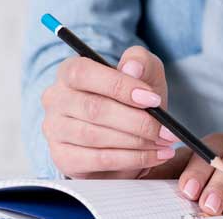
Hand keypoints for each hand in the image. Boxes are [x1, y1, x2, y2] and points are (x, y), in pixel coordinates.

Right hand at [41, 46, 180, 178]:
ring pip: (96, 137)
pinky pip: (98, 160)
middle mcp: (55, 99)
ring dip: (137, 143)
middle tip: (167, 131)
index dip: (119, 86)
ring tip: (164, 143)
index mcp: (70, 72)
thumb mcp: (145, 74)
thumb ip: (141, 62)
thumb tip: (132, 68)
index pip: (84, 73)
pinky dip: (132, 159)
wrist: (127, 133)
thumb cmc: (134, 98)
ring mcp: (55, 129)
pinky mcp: (63, 157)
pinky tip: (154, 156)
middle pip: (93, 109)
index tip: (153, 99)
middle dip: (137, 122)